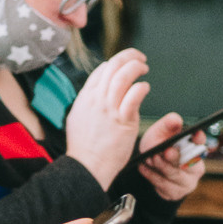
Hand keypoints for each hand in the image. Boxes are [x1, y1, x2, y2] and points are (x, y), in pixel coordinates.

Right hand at [62, 47, 153, 188]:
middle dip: (128, 57)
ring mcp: (109, 109)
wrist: (87, 166)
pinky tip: (145, 87)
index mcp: (86, 98)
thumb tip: (97, 91)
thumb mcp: (77, 118)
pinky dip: (141, 87)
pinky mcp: (123, 120)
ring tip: (144, 68)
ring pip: (124, 76)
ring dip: (136, 67)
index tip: (124, 66)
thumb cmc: (84, 148)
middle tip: (139, 58)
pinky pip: (134, 96)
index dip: (115, 63)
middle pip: (113, 66)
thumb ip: (88, 102)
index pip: (102, 70)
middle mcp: (97, 99)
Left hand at [139, 113, 207, 201]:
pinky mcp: (175, 193)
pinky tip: (144, 168)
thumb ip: (167, 125)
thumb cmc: (157, 146)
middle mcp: (195, 167)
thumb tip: (176, 119)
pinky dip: (152, 175)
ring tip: (151, 158)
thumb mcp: (159, 133)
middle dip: (176, 157)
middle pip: (189, 163)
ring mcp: (187, 182)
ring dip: (161, 166)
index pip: (201, 143)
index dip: (199, 139)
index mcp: (195, 149)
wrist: (148, 167)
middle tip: (166, 151)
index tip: (195, 134)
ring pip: (174, 174)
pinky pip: (163, 185)